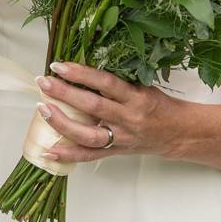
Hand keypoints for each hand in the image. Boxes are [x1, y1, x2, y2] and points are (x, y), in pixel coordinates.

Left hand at [35, 61, 180, 163]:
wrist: (178, 133)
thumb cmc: (157, 105)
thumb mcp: (143, 87)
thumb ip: (116, 82)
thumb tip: (80, 68)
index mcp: (136, 97)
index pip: (105, 83)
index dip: (81, 74)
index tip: (59, 66)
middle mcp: (128, 118)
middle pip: (92, 107)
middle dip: (64, 93)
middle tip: (44, 82)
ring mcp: (121, 138)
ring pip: (87, 134)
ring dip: (61, 123)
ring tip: (42, 109)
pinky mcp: (116, 152)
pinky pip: (89, 155)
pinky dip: (67, 154)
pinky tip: (48, 150)